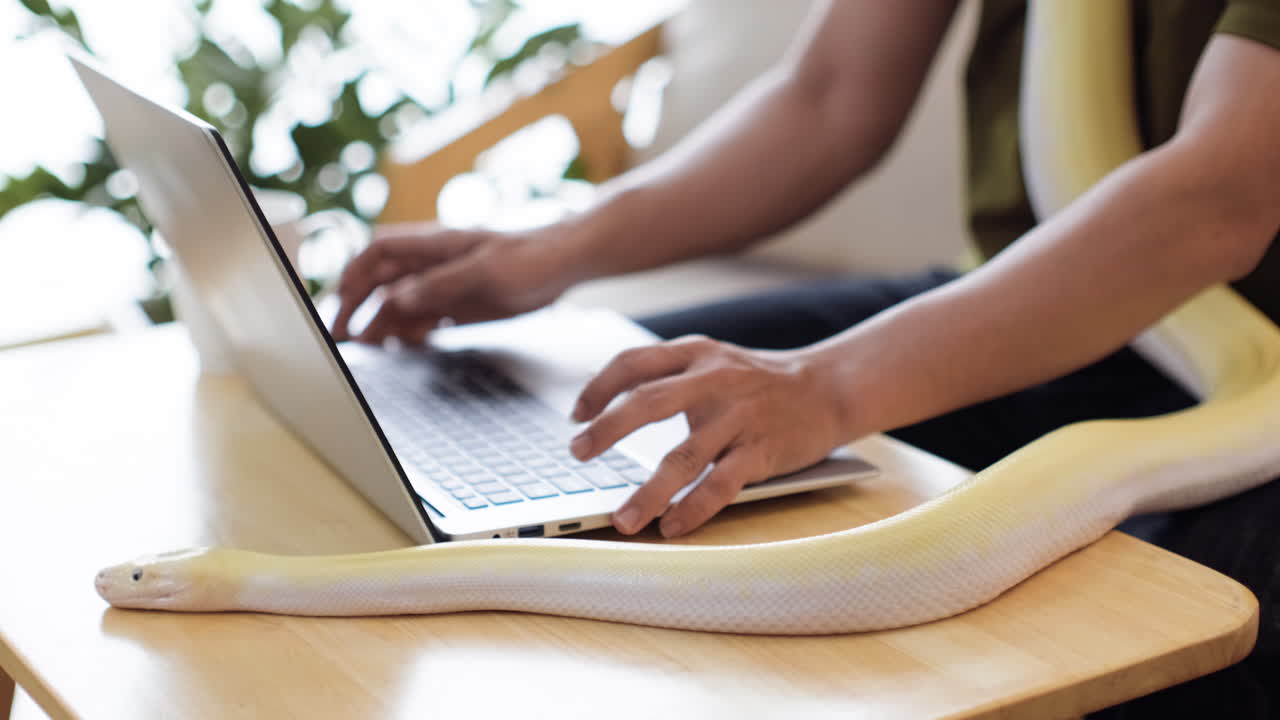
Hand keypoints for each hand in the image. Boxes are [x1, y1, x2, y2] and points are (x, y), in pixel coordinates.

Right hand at [330, 222, 570, 343]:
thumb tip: (396, 298)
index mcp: (434, 245)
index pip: (378, 253)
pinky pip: (427, 319)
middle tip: (343, 338)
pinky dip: (411, 333)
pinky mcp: (464, 305)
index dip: (353, 275)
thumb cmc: (532, 254)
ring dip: (382, 325)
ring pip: (401, 304)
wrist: (569, 262)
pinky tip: (403, 347)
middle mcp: (434, 264)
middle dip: (358, 307)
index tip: (338, 302)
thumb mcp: (485, 270)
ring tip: (369, 350)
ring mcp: (447, 285)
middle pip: (382, 282)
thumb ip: (440, 284)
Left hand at [570, 336, 851, 537]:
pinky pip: (721, 484)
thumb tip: (608, 408)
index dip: (599, 387)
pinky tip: (673, 527)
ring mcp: (738, 417)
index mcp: (696, 354)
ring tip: (623, 520)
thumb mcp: (714, 362)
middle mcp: (713, 380)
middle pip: (648, 402)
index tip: (576, 414)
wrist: (829, 388)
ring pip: (683, 457)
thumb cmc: (759, 381)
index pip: (634, 362)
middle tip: (576, 453)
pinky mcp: (761, 450)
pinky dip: (694, 509)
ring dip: (648, 492)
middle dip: (607, 430)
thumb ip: (669, 377)